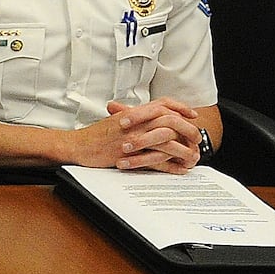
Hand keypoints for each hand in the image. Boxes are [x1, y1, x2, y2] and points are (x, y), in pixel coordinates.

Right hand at [73, 98, 202, 172]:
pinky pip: (157, 161)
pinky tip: (180, 169)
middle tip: (197, 136)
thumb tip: (146, 118)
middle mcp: (136, 124)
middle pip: (170, 121)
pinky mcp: (131, 156)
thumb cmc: (93, 136)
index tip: (191, 114)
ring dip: (184, 149)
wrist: (78, 146)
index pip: (162, 104)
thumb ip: (132, 117)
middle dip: (188, 129)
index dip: (180, 107)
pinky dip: (171, 166)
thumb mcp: (114, 120)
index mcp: (133, 113)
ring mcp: (134, 139)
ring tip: (193, 155)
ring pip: (167, 141)